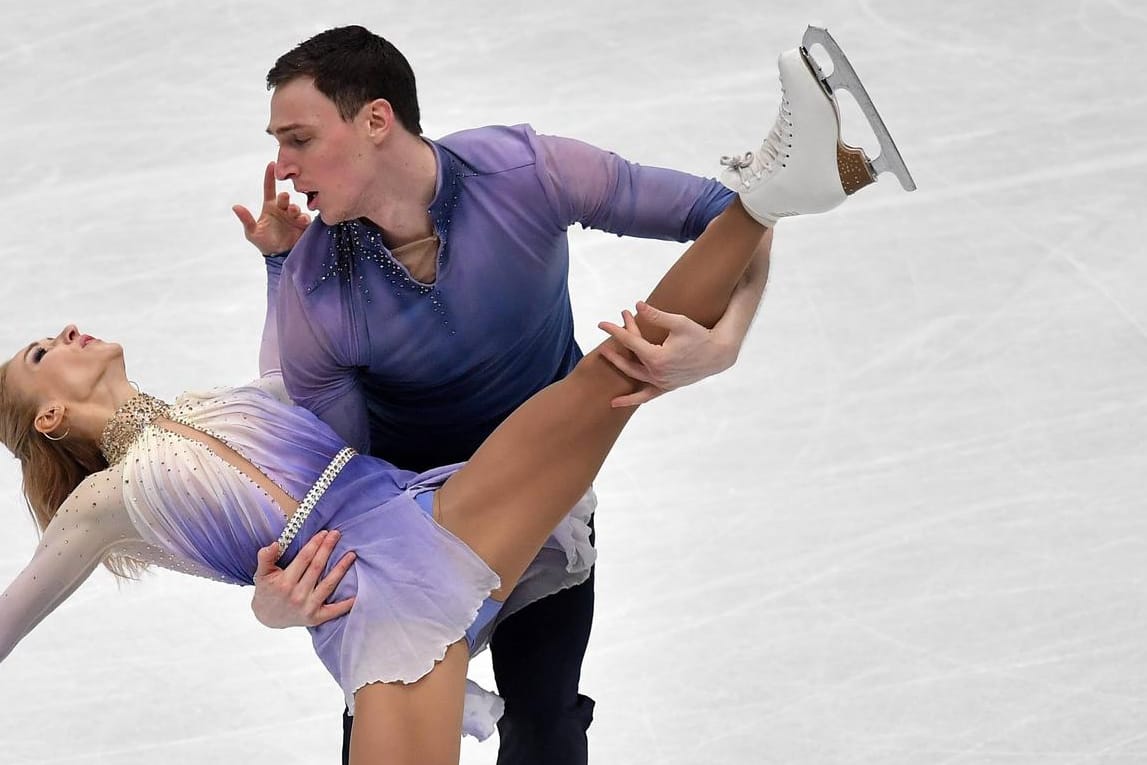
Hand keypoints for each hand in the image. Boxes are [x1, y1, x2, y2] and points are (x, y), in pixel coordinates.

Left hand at [232, 162, 310, 254]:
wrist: (280, 257)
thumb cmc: (265, 244)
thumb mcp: (252, 233)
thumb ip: (246, 219)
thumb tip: (235, 207)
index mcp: (270, 207)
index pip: (270, 188)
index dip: (269, 177)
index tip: (272, 164)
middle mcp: (283, 209)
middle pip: (285, 198)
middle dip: (284, 197)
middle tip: (284, 199)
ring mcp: (293, 216)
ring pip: (295, 207)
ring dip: (293, 208)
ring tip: (292, 212)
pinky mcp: (303, 225)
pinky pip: (305, 217)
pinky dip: (302, 217)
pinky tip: (300, 220)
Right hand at [251, 529, 355, 627]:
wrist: (267, 617)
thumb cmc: (267, 591)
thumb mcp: (261, 574)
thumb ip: (265, 558)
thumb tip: (274, 544)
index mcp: (284, 582)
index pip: (303, 559)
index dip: (314, 544)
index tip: (323, 533)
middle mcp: (297, 595)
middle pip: (317, 568)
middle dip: (327, 549)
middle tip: (337, 534)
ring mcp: (307, 607)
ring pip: (328, 584)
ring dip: (341, 569)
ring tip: (352, 555)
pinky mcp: (315, 618)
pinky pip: (333, 611)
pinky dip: (345, 605)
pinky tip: (357, 595)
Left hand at [597, 301, 737, 407]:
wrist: (719, 354)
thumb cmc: (699, 335)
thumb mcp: (679, 322)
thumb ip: (656, 315)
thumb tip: (637, 305)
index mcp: (657, 357)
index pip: (630, 341)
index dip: (615, 330)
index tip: (601, 323)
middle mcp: (657, 373)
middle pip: (629, 356)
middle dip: (617, 342)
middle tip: (606, 330)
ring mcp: (661, 382)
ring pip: (633, 375)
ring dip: (619, 364)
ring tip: (605, 354)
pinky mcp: (667, 387)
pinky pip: (646, 396)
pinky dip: (631, 399)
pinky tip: (615, 403)